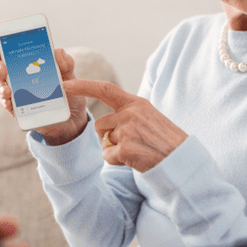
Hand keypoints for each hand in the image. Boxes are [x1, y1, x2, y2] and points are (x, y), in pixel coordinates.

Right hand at [0, 39, 87, 143]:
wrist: (73, 116)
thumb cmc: (67, 90)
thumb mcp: (68, 74)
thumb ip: (65, 62)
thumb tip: (58, 52)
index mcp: (26, 62)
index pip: (6, 51)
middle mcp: (17, 75)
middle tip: (2, 70)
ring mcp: (16, 92)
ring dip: (0, 87)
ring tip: (7, 91)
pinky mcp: (18, 109)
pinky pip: (7, 105)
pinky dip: (7, 103)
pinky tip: (10, 102)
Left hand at [63, 79, 187, 172]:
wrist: (181, 161)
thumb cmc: (165, 141)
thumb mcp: (149, 117)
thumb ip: (128, 114)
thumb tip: (105, 123)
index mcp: (136, 103)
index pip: (105, 89)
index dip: (83, 86)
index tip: (65, 85)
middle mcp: (131, 113)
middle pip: (100, 123)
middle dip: (107, 136)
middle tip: (130, 143)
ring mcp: (129, 130)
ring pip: (104, 141)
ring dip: (114, 149)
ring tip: (136, 151)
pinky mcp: (126, 148)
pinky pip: (108, 156)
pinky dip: (117, 161)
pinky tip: (135, 160)